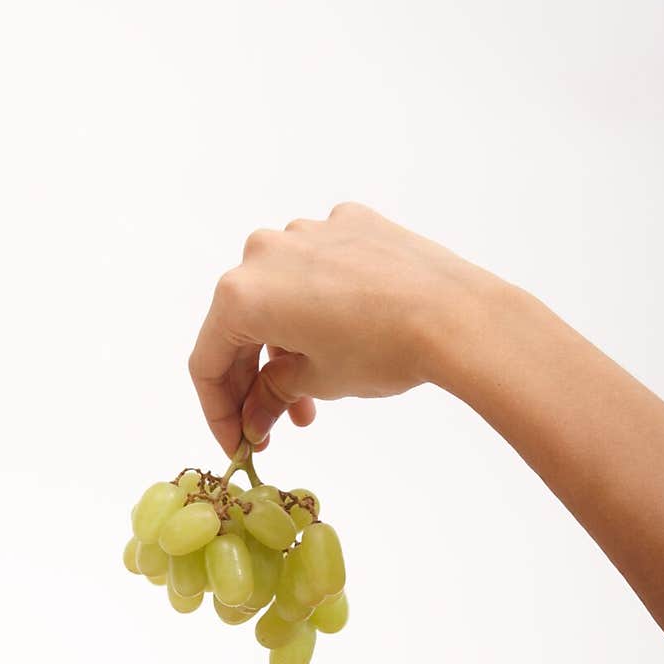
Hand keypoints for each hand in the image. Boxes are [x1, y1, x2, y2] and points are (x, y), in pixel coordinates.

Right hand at [188, 201, 499, 458]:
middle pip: (241, 324)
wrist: (456, 315)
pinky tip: (349, 333)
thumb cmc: (381, 350)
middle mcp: (265, 252)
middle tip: (274, 423)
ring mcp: (309, 231)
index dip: (217, 410)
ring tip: (315, 390)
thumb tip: (254, 418)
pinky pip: (320, 268)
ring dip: (288, 343)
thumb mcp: (316, 383)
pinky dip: (322, 304)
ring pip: (280, 294)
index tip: (236, 440)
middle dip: (255, 380)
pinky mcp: (350, 223)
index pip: (208, 361)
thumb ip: (271, 396)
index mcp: (242, 294)